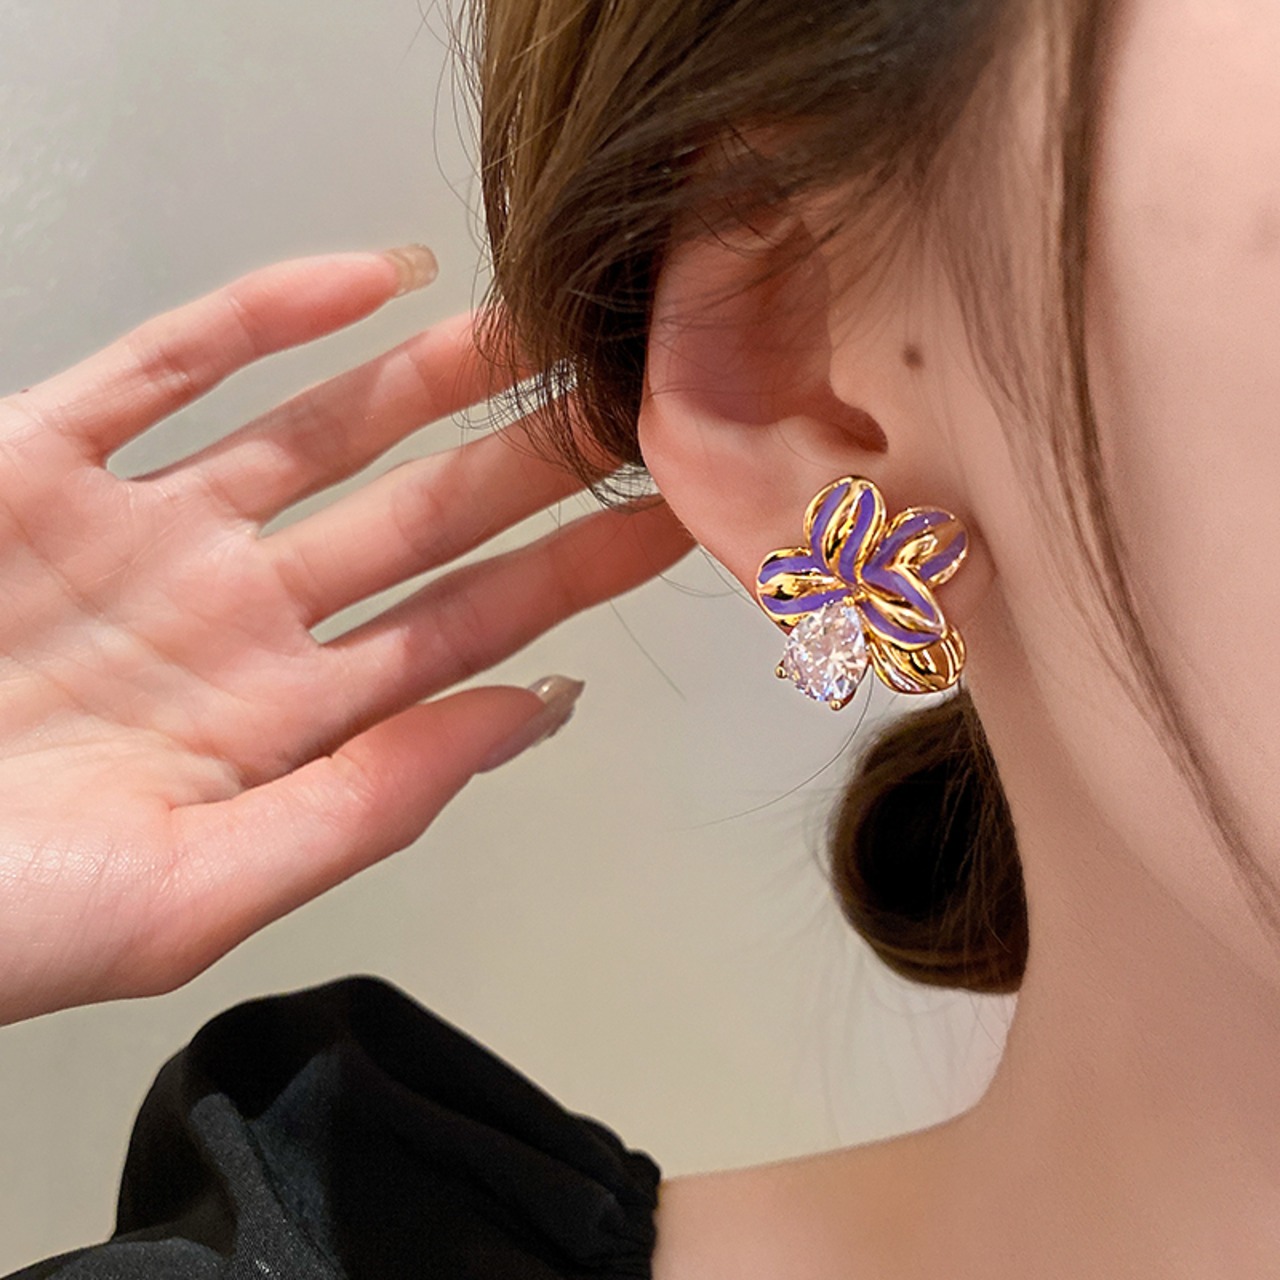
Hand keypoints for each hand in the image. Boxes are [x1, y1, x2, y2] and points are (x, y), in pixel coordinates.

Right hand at [0, 249, 690, 1024]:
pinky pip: (168, 364)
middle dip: (530, 460)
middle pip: (420, 520)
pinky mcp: (38, 462)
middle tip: (637, 398)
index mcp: (277, 723)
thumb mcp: (198, 892)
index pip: (467, 630)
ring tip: (542, 328)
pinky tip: (373, 282)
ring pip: (316, 429)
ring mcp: (140, 534)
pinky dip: (265, 316)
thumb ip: (373, 802)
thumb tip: (536, 715)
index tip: (668, 520)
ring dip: (431, 376)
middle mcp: (229, 618)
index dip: (573, 571)